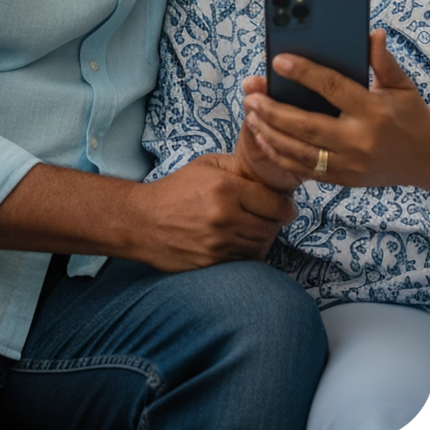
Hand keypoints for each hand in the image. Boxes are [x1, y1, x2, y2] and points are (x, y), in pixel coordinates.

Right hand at [137, 151, 297, 271]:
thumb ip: (237, 166)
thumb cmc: (174, 190)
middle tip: (272, 217)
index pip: (274, 203)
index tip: (287, 207)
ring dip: (264, 238)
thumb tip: (267, 170)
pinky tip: (242, 242)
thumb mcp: (205, 166)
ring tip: (255, 228)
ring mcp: (218, 243)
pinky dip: (250, 253)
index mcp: (225, 188)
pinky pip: (245, 261)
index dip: (286, 206)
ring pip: (261, 246)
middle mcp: (224, 217)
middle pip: (271, 227)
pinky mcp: (213, 263)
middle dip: (276, 222)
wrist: (142, 221)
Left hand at [242, 29, 429, 190]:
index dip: (304, 73)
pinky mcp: (344, 181)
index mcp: (373, 111)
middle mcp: (359, 140)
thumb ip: (383, 60)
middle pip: (307, 126)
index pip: (333, 87)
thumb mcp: (402, 85)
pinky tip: (264, 139)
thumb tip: (372, 33)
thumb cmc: (411, 116)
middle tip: (251, 96)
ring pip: (300, 152)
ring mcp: (350, 165)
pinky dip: (281, 156)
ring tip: (250, 115)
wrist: (429, 162)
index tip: (278, 60)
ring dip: (270, 134)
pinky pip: (306, 171)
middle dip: (273, 111)